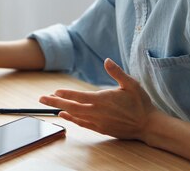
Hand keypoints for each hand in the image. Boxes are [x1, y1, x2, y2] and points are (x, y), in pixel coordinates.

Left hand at [39, 58, 157, 140]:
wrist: (148, 125)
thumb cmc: (140, 103)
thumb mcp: (131, 84)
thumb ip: (117, 72)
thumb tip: (106, 60)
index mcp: (103, 99)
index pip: (79, 96)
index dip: (66, 93)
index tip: (55, 90)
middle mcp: (98, 112)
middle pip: (72, 106)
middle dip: (55, 101)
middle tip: (41, 98)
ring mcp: (98, 122)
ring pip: (75, 115)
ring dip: (61, 109)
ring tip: (50, 104)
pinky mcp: (101, 129)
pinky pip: (82, 124)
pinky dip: (72, 119)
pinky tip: (64, 115)